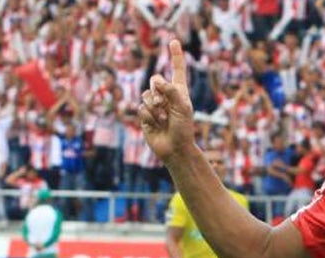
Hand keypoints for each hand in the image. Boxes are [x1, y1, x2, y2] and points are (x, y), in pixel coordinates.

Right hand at [139, 39, 194, 162]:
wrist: (175, 149)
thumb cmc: (183, 129)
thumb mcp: (183, 108)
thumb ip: (172, 91)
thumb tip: (158, 81)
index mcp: (179, 92)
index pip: (177, 70)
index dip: (176, 56)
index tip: (174, 41)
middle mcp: (166, 96)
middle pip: (155, 79)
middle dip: (158, 89)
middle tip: (164, 104)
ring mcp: (155, 105)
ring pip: (146, 94)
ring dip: (154, 107)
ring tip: (163, 119)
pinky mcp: (145, 115)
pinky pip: (141, 108)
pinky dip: (149, 116)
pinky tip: (156, 125)